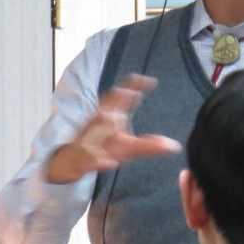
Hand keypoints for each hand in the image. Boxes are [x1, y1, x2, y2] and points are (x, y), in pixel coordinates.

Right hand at [45, 73, 181, 183]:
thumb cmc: (102, 148)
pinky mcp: (80, 160)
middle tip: (132, 91)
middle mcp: (97, 126)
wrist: (69, 162)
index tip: (150, 80)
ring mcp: (87, 142)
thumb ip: (149, 145)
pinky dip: (97, 161)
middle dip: (117, 100)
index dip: (133, 87)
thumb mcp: (127, 148)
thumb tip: (173, 146)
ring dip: (105, 130)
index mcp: (108, 117)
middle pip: (105, 109)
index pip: (120, 99)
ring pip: (96, 133)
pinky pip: (88, 160)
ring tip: (117, 120)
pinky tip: (109, 163)